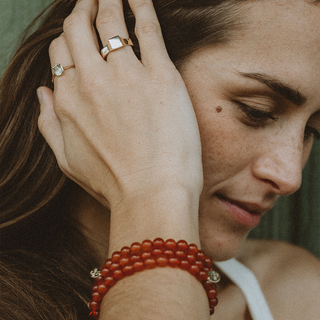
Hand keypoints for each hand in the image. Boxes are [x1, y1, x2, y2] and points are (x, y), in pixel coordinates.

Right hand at [37, 0, 202, 215]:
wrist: (151, 194)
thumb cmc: (113, 183)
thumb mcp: (67, 160)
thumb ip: (49, 123)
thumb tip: (43, 92)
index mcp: (68, 100)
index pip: (60, 54)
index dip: (67, 41)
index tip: (79, 37)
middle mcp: (92, 81)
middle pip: (78, 29)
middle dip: (82, 9)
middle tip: (91, 1)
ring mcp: (126, 75)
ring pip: (109, 20)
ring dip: (108, 0)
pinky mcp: (160, 76)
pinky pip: (147, 27)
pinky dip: (141, 5)